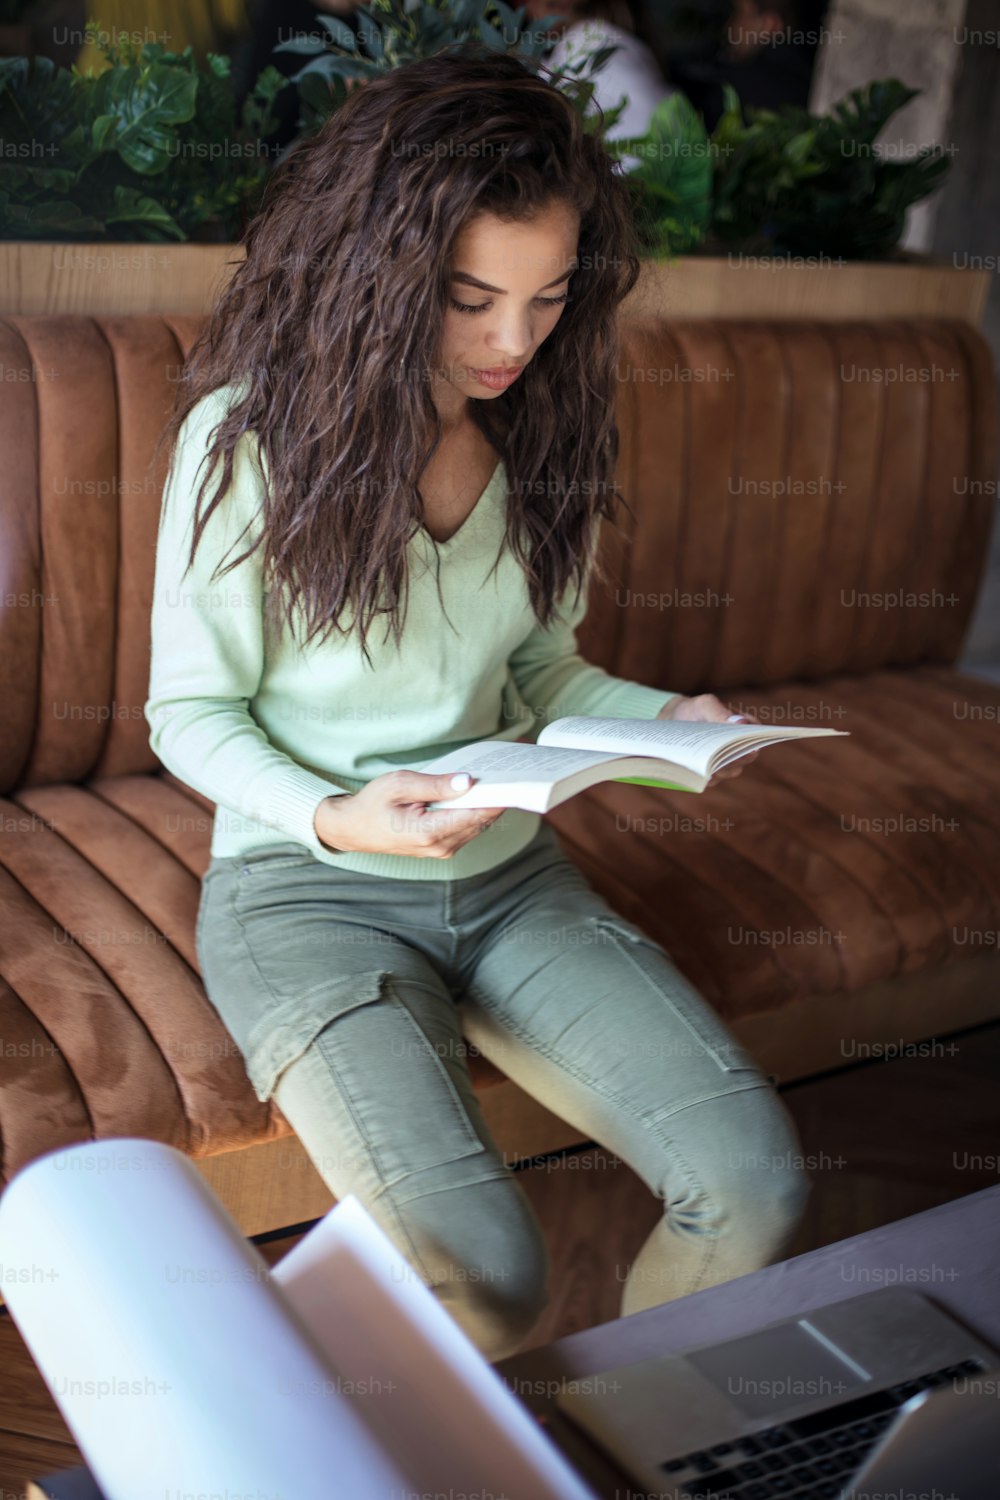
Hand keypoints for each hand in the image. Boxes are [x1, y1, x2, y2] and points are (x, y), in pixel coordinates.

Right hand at [314, 771, 506, 858]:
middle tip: (513, 770)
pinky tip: (480, 791)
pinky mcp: (444, 847)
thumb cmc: (373, 803)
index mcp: (429, 833)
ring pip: (478, 824)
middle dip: (497, 796)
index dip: (499, 797)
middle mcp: (440, 847)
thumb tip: (468, 782)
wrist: (355, 828)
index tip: (517, 779)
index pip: (476, 815)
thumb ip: (436, 784)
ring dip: (489, 803)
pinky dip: (477, 809)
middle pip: (482, 820)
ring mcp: (443, 850)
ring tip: (500, 776)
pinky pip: (469, 827)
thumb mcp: (400, 784)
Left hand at [655, 692, 759, 782]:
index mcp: (745, 728)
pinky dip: (703, 776)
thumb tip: (741, 723)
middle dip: (732, 757)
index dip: (751, 742)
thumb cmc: (694, 710)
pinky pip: (711, 780)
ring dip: (717, 768)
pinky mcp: (711, 776)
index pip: (756, 738)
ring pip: (728, 771)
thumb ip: (719, 712)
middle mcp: (739, 749)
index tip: (737, 742)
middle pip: (743, 758)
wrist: (673, 723)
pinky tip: (693, 770)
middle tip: (717, 754)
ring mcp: (726, 764)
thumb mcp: (704, 705)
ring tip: (703, 762)